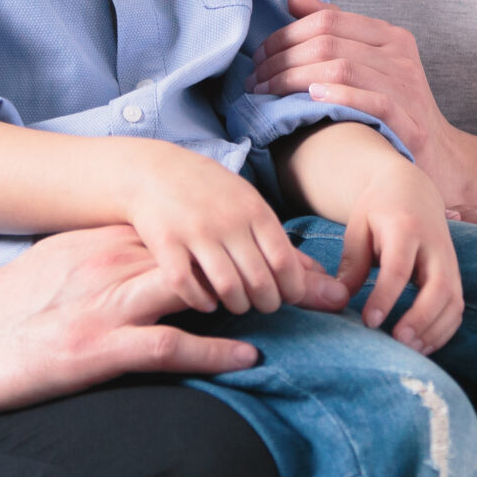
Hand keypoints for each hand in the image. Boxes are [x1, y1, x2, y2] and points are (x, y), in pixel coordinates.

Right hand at [0, 225, 320, 411]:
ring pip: (199, 292)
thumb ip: (114, 263)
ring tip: (303, 313)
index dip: (249, 244)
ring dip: (256, 302)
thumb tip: (165, 268)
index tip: (296, 255)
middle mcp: (114, 265)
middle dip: (269, 268)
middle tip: (323, 282)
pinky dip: (212, 349)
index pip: (193, 236)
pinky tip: (248, 356)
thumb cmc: (10, 311)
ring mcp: (106, 306)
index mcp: (108, 244)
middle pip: (210, 257)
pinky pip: (167, 346)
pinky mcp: (96, 349)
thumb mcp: (66, 269)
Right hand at [126, 141, 339, 315]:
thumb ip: (280, 242)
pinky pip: (188, 287)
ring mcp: (195, 233)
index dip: (292, 289)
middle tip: (263, 305)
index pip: (284, 262)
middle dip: (267, 302)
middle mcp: (227, 221)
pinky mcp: (165, 244)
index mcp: (253, 210)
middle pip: (259, 280)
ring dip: (237, 305)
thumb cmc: (211, 193)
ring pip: (227, 288)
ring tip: (238, 304)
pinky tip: (207, 302)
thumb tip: (321, 276)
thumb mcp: (250, 205)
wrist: (154, 171)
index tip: (288, 297)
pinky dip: (201, 302)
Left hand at [251, 0, 476, 236]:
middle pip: (330, 42)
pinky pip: (374, 102)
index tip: (259, 58)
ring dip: (295, 80)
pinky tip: (311, 100)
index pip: (329, 19)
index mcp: (390, 37)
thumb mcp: (368, 65)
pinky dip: (339, 96)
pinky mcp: (413, 124)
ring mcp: (409, 89)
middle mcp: (401, 57)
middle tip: (255, 80)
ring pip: (344, 68)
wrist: (441, 161)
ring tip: (267, 94)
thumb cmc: (394, 112)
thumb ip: (334, 32)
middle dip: (282, 60)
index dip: (286, 35)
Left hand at [334, 160, 464, 352]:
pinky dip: (444, 329)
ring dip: (434, 330)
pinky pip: (457, 307)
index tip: (369, 322)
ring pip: (453, 300)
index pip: (399, 268)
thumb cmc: (379, 209)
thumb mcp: (359, 226)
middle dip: (421, 319)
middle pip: (439, 287)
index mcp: (406, 227)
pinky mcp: (455, 274)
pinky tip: (422, 345)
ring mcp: (449, 260)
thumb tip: (340, 299)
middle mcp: (435, 245)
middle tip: (398, 342)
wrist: (412, 189)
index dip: (386, 297)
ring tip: (409, 350)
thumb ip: (353, 262)